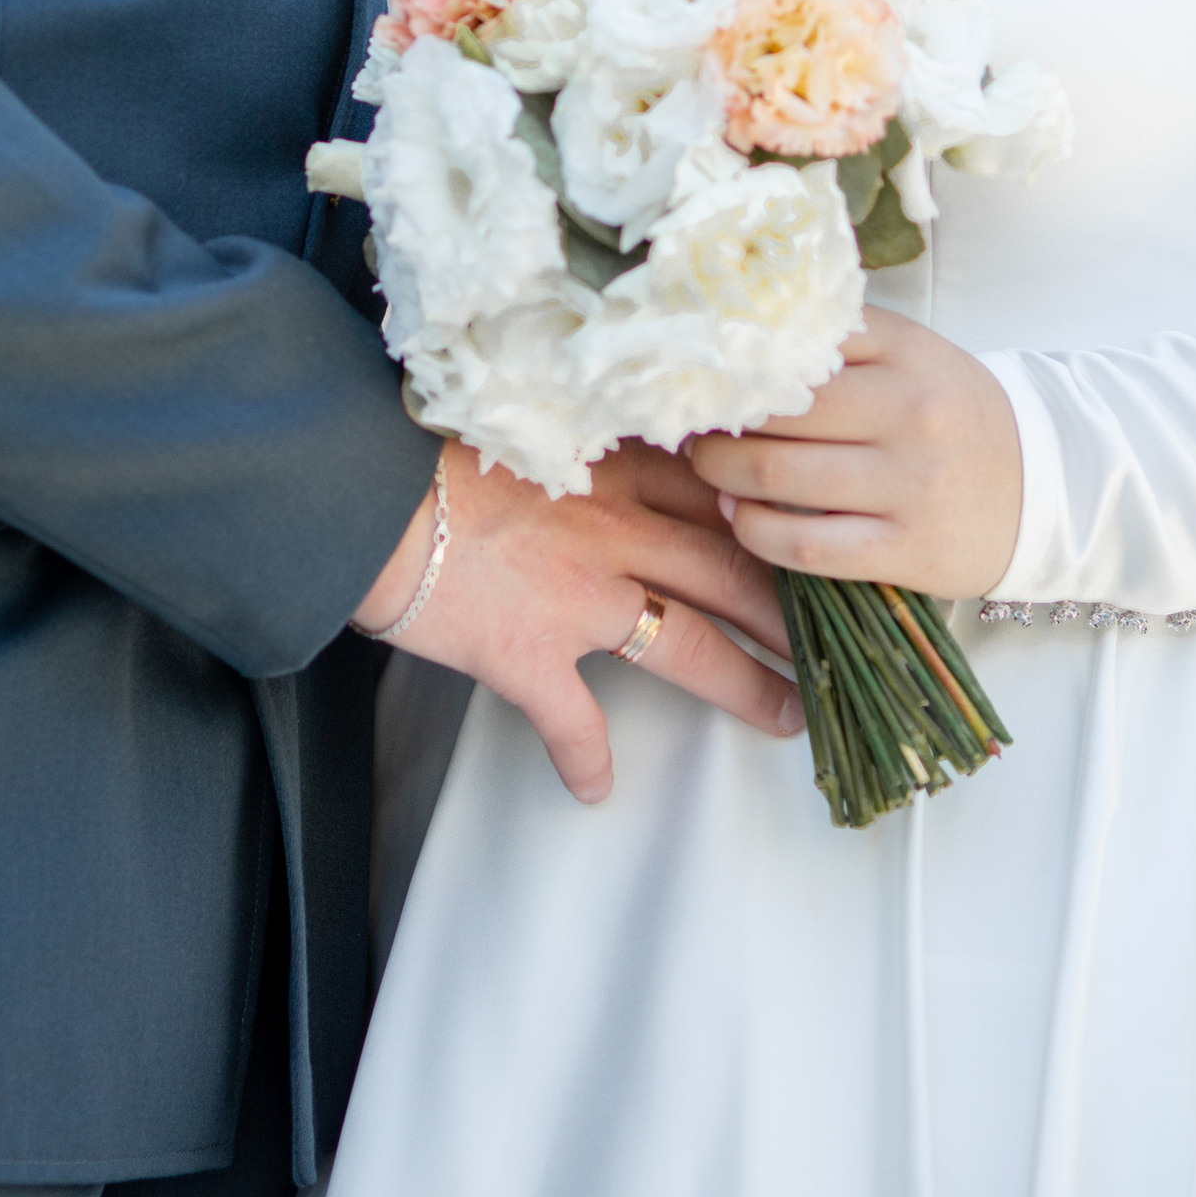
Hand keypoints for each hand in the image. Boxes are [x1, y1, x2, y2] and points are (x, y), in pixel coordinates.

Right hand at [353, 439, 802, 806]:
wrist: (358, 483)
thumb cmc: (429, 438)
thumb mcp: (527, 409)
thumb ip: (585, 431)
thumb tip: (615, 436)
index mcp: (615, 464)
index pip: (724, 494)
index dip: (776, 522)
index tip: (813, 538)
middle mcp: (614, 529)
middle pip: (731, 574)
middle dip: (789, 613)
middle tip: (837, 643)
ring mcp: (578, 595)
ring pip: (688, 645)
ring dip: (744, 685)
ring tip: (786, 717)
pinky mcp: (527, 652)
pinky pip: (571, 721)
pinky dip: (584, 758)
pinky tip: (595, 787)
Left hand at [688, 316, 1022, 596]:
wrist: (1045, 488)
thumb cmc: (956, 416)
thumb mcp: (912, 357)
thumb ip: (840, 339)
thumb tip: (737, 326)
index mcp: (908, 353)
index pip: (798, 339)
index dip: (735, 356)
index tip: (700, 368)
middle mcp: (911, 413)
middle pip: (777, 410)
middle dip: (717, 419)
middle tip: (693, 422)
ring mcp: (910, 485)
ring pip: (777, 476)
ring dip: (721, 474)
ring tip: (710, 467)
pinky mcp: (905, 550)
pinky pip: (803, 544)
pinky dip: (755, 531)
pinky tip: (741, 516)